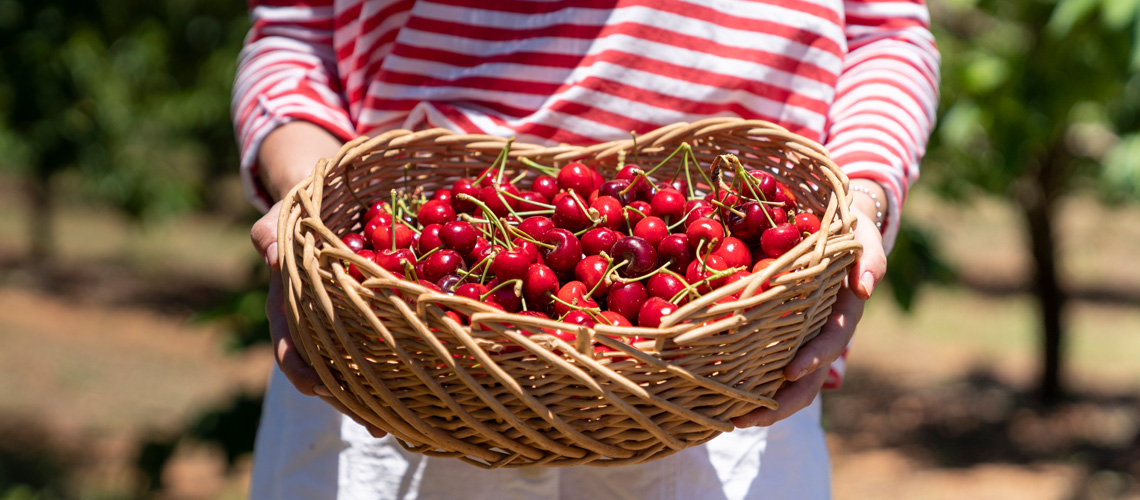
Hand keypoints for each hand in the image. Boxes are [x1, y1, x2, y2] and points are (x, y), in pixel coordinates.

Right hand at [250, 122, 386, 437]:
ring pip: (361, 366)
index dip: (302, 369)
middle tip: (376, 423)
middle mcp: (319, 322)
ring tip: (405, 419)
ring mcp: (350, 321)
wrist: (330, 195)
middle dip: (351, 400)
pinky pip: (392, 340)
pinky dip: (407, 361)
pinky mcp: (380, 312)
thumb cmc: (302, 208)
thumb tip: (267, 253)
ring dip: (381, 393)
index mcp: (291, 306)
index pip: (290, 347)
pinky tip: (434, 381)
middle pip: (330, 372)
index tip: (317, 387)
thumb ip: (272, 231)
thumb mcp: (285, 214)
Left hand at [732, 197, 886, 427]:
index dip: (815, 358)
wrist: (835, 226)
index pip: (832, 341)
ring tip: (732, 421)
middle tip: (747, 419)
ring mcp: (801, 337)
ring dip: (763, 404)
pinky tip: (722, 397)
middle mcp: (821, 332)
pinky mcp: (779, 333)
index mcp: (843, 312)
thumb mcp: (862, 236)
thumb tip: (865, 289)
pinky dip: (749, 383)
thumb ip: (868, 258)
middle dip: (781, 402)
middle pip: (807, 377)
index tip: (790, 370)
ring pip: (785, 381)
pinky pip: (766, 364)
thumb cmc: (847, 229)